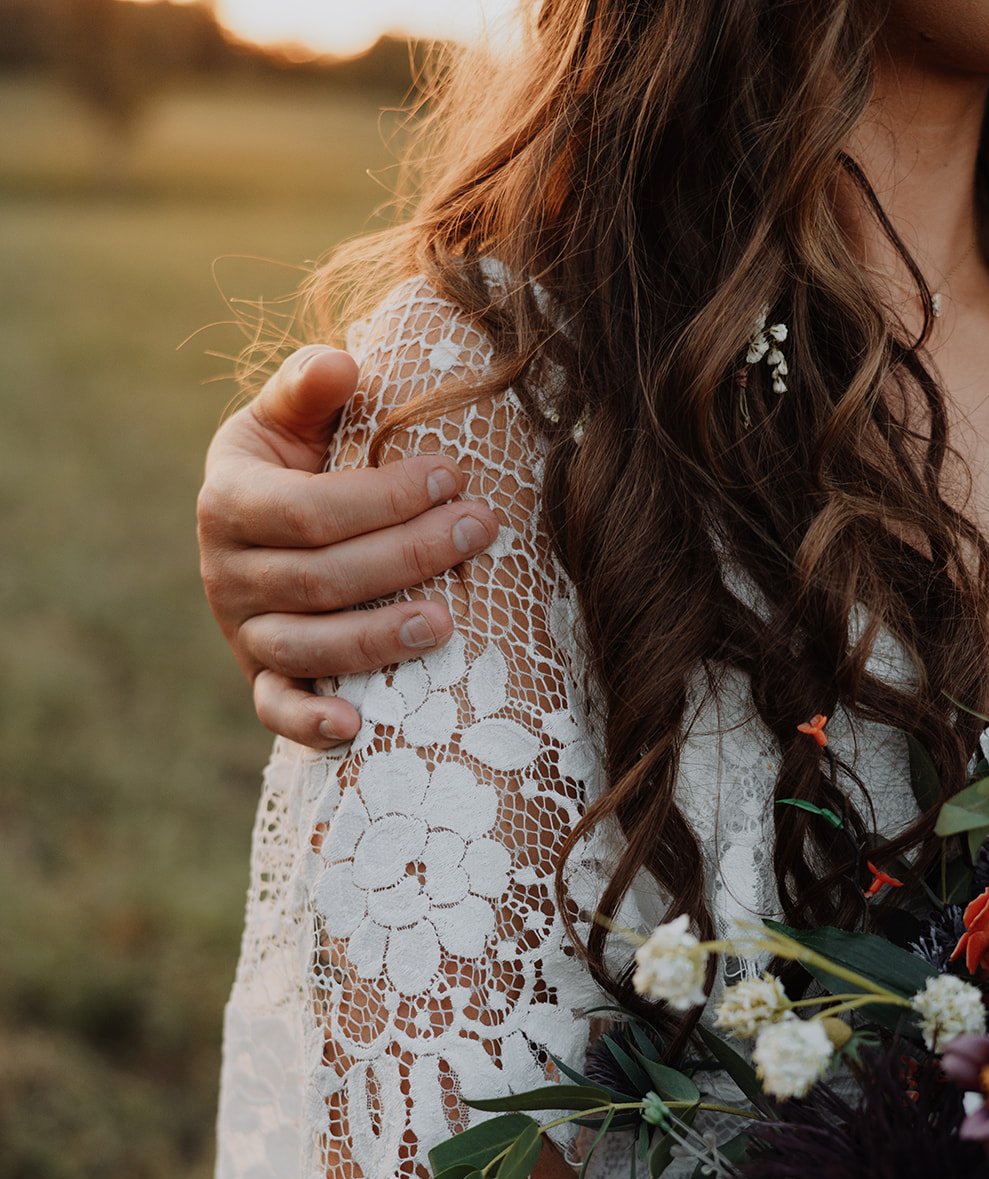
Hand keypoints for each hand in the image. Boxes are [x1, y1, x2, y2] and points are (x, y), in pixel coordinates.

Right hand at [197, 344, 499, 749]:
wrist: (259, 531)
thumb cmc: (291, 467)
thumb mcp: (287, 420)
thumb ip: (307, 388)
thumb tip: (342, 362)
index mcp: (231, 501)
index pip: (311, 510)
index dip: (385, 497)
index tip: (455, 475)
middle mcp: (227, 573)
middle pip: (321, 579)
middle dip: (408, 555)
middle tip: (482, 529)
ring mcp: (243, 633)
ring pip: (307, 647)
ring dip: (377, 639)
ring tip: (446, 623)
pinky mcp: (259, 678)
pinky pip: (275, 710)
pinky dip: (309, 724)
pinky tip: (354, 725)